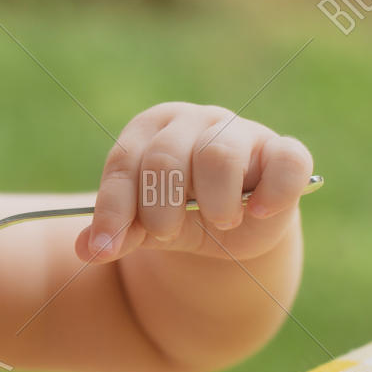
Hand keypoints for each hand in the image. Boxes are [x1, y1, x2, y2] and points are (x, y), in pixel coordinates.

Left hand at [74, 102, 313, 263]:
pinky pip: (285, 161)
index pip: (125, 163)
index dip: (114, 209)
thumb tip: (86, 250)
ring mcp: (240, 130)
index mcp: (149, 130)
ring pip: (219, 155)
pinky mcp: (281, 149)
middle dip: (160, 210)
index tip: (106, 248)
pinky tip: (259, 212)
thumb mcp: (144, 227)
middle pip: (166, 158)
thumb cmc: (180, 215)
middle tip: (168, 233)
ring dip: (214, 201)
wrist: (232, 225)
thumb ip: (118, 234)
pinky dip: (273, 190)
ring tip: (219, 222)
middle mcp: (192, 121)